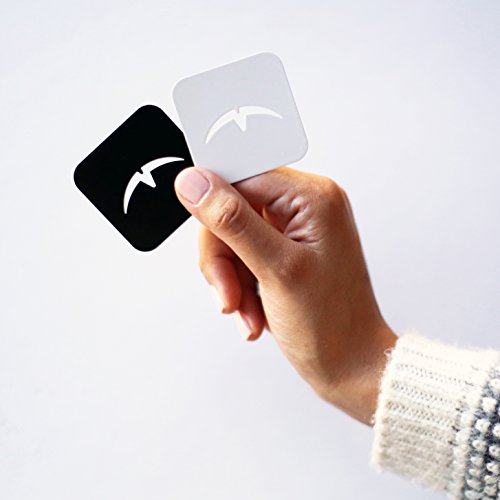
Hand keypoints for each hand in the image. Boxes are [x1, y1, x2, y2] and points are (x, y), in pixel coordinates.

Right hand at [174, 166, 395, 424]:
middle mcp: (305, 207)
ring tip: (245, 310)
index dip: (215, 204)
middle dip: (223, 256)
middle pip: (232, 208)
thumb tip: (194, 181)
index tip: (208, 235)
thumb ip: (231, 221)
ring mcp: (294, 231)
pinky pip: (243, 257)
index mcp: (312, 197)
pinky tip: (254, 312)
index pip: (242, 175)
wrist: (350, 366)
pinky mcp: (285, 253)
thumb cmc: (331, 324)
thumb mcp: (276, 269)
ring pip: (232, 237)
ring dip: (230, 278)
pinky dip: (240, 286)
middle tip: (229, 294)